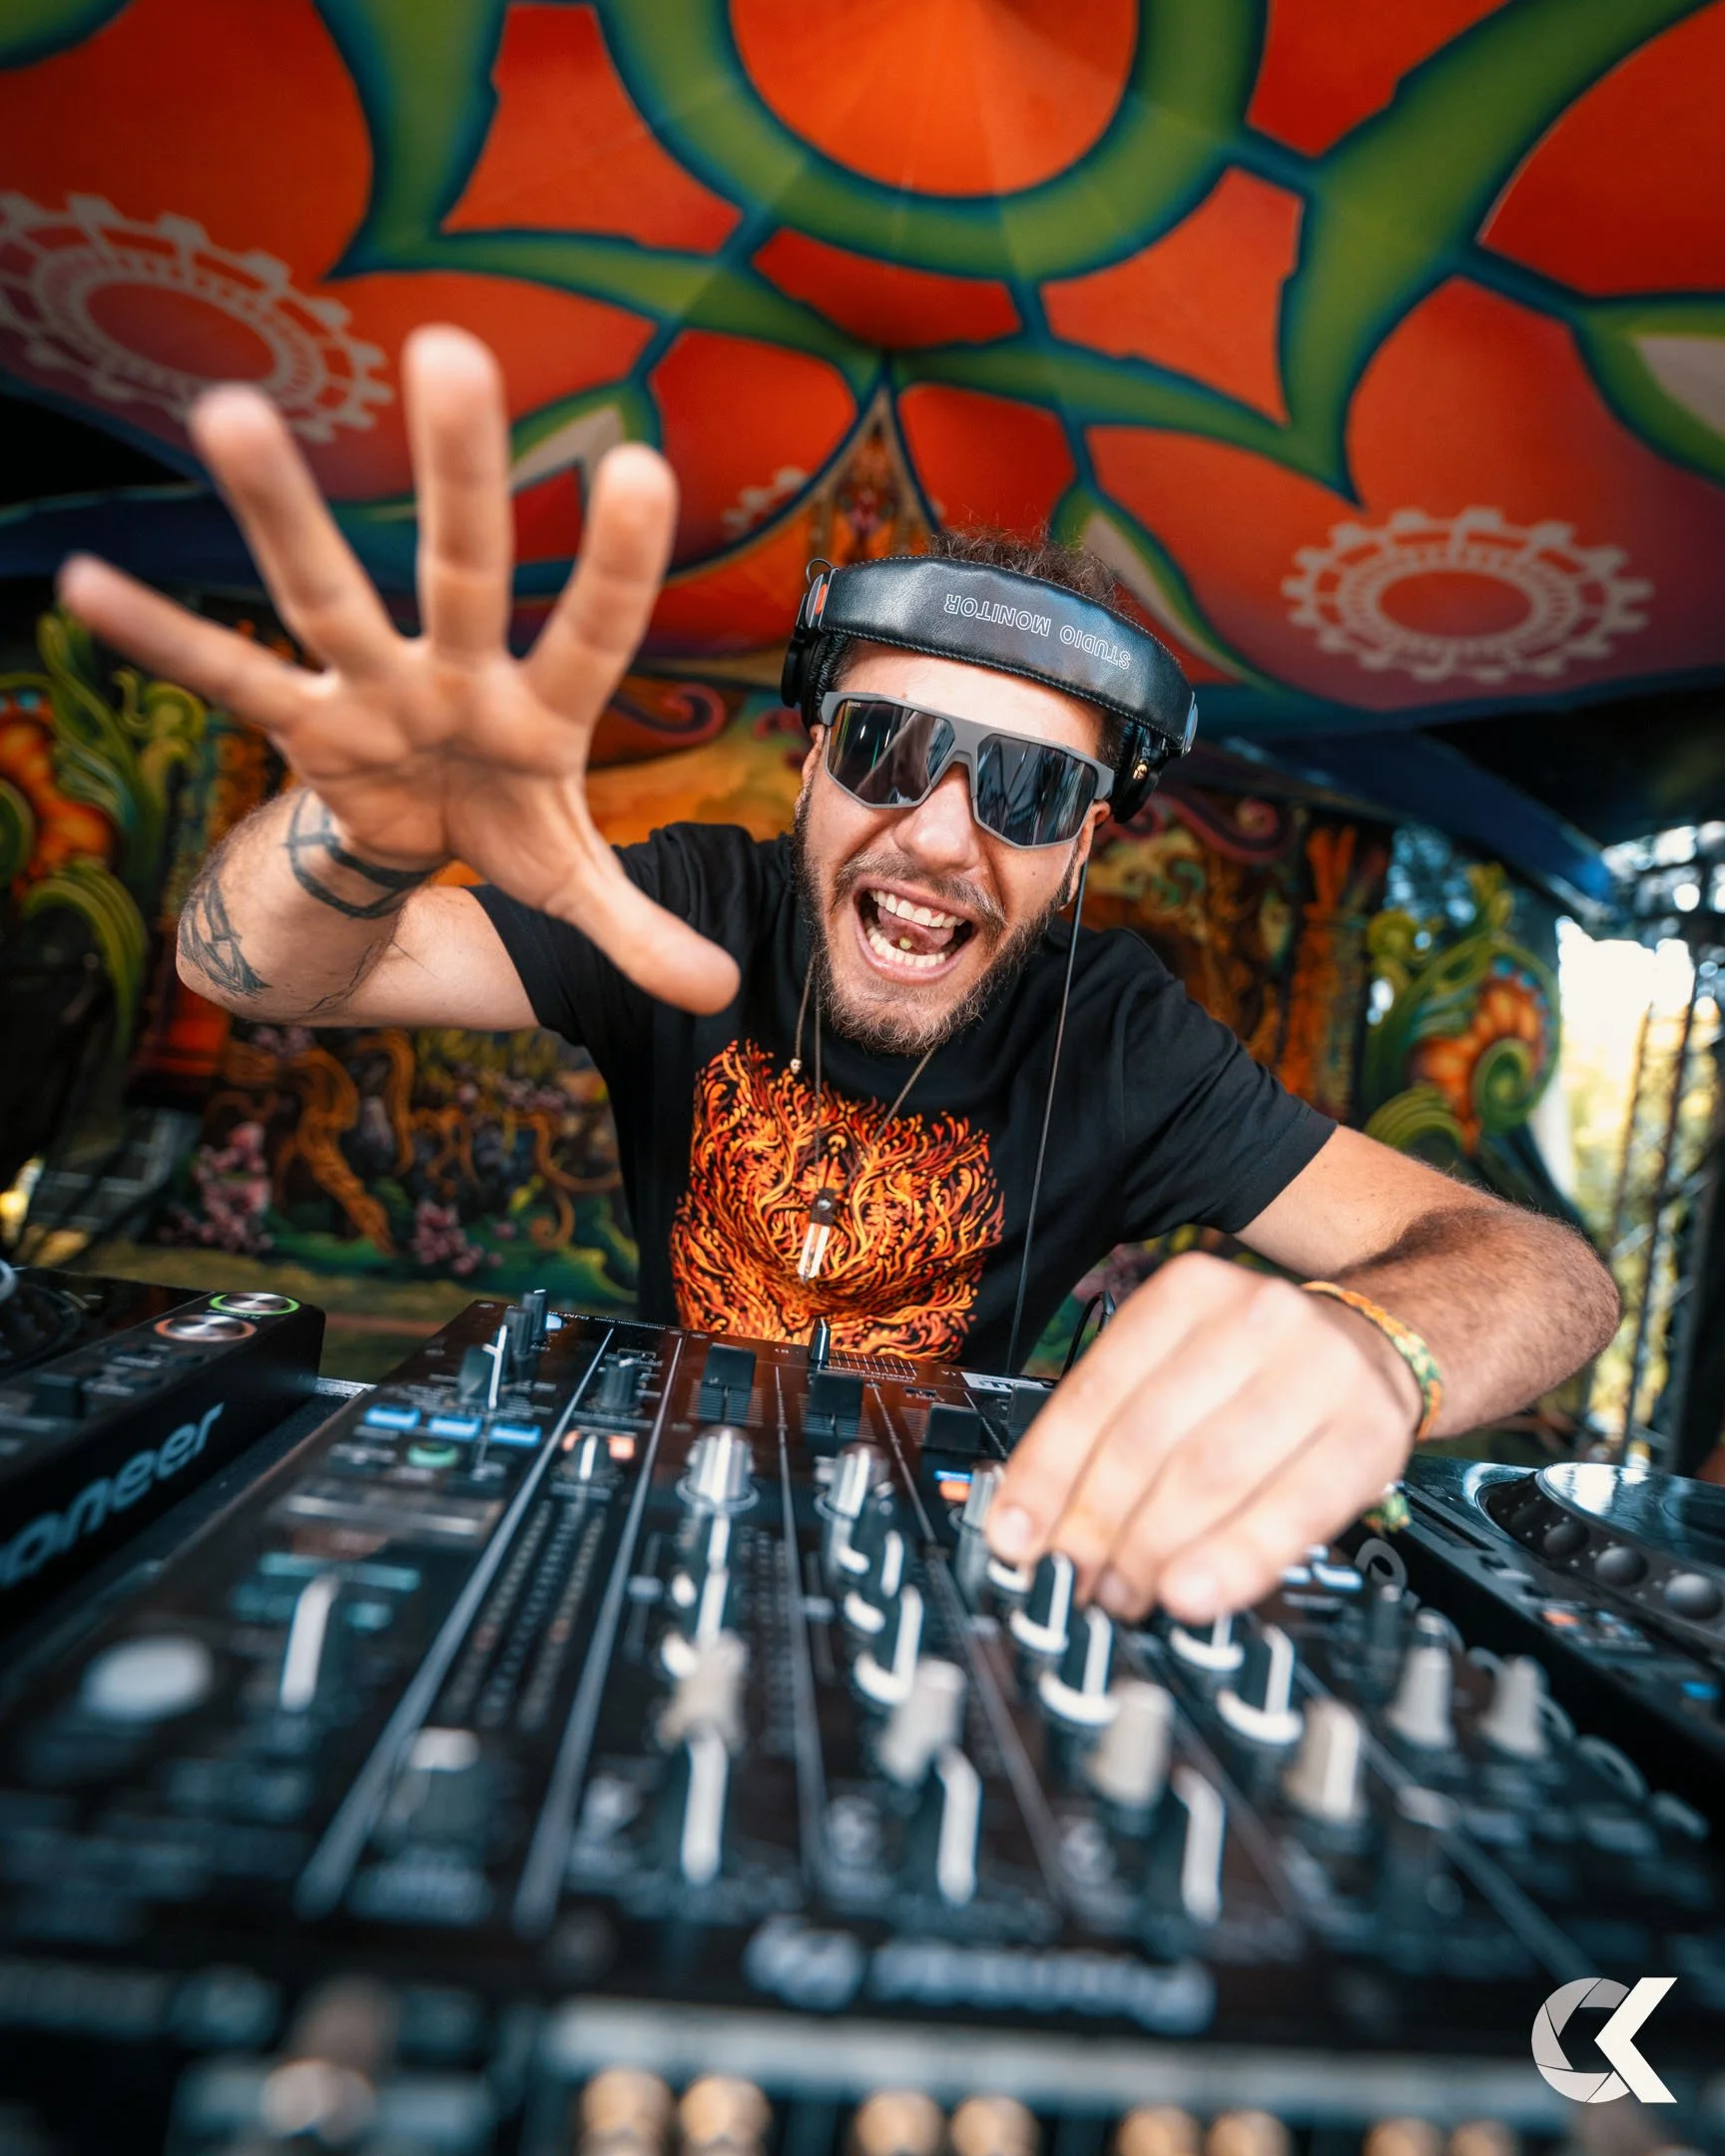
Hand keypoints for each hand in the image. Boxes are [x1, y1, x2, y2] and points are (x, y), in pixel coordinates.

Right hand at [57, 325, 738, 1015]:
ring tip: (228, 413)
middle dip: (456, 471)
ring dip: (279, 513)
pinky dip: (161, 641)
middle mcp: (455, 671)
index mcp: (541, 708)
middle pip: (458, 567)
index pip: (590, 629)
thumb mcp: (573, 885)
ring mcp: (371, 687)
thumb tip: (717, 995)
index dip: (613, 562)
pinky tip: (85, 585)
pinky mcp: (301, 723)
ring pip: (325, 595)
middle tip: (449, 347)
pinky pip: (227, 679)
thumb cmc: (507, 827)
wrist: (421, 840)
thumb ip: (638, 931)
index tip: (636, 466)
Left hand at [987, 1253, 1421, 1621]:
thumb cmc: (1264, 1373)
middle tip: (1072, 1582)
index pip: (1098, 1390)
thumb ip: (1118, 1425)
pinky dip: (1235, 1558)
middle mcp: (1256, 1317)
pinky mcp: (1372, 1431)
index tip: (1016, 1538)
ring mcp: (1321, 1370)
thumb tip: (1032, 1521)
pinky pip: (1293, 1508)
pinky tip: (1194, 1594)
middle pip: (1149, 1437)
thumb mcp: (1188, 1363)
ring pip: (1211, 1473)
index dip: (1049, 1474)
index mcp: (1189, 1293)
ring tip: (1122, 1597)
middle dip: (1098, 1525)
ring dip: (1153, 1550)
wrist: (1387, 1343)